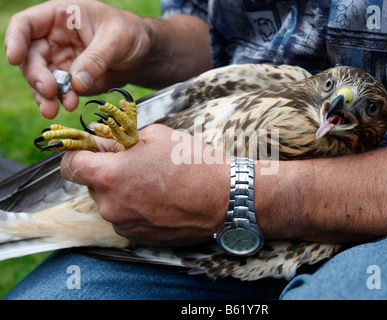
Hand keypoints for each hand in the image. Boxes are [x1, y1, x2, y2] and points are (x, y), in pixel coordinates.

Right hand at [5, 0, 150, 117]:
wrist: (143, 53)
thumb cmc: (130, 33)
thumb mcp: (116, 39)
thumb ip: (96, 59)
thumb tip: (77, 83)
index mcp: (59, 17)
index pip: (26, 25)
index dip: (15, 40)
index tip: (14, 58)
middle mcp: (53, 39)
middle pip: (30, 57)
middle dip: (36, 77)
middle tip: (49, 91)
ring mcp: (60, 62)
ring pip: (41, 79)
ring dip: (45, 95)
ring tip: (54, 108)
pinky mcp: (71, 81)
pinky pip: (58, 93)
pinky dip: (59, 101)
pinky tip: (67, 106)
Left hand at [59, 124, 228, 245]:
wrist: (223, 198)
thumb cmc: (192, 164)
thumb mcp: (155, 135)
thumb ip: (120, 139)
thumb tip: (103, 142)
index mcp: (109, 175)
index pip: (70, 165)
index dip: (78, 154)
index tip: (90, 151)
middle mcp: (110, 204)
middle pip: (91, 184)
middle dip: (105, 171)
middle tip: (133, 163)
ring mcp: (124, 224)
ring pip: (109, 202)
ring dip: (121, 190)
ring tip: (151, 182)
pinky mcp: (138, 237)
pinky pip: (125, 218)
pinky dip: (134, 207)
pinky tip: (158, 199)